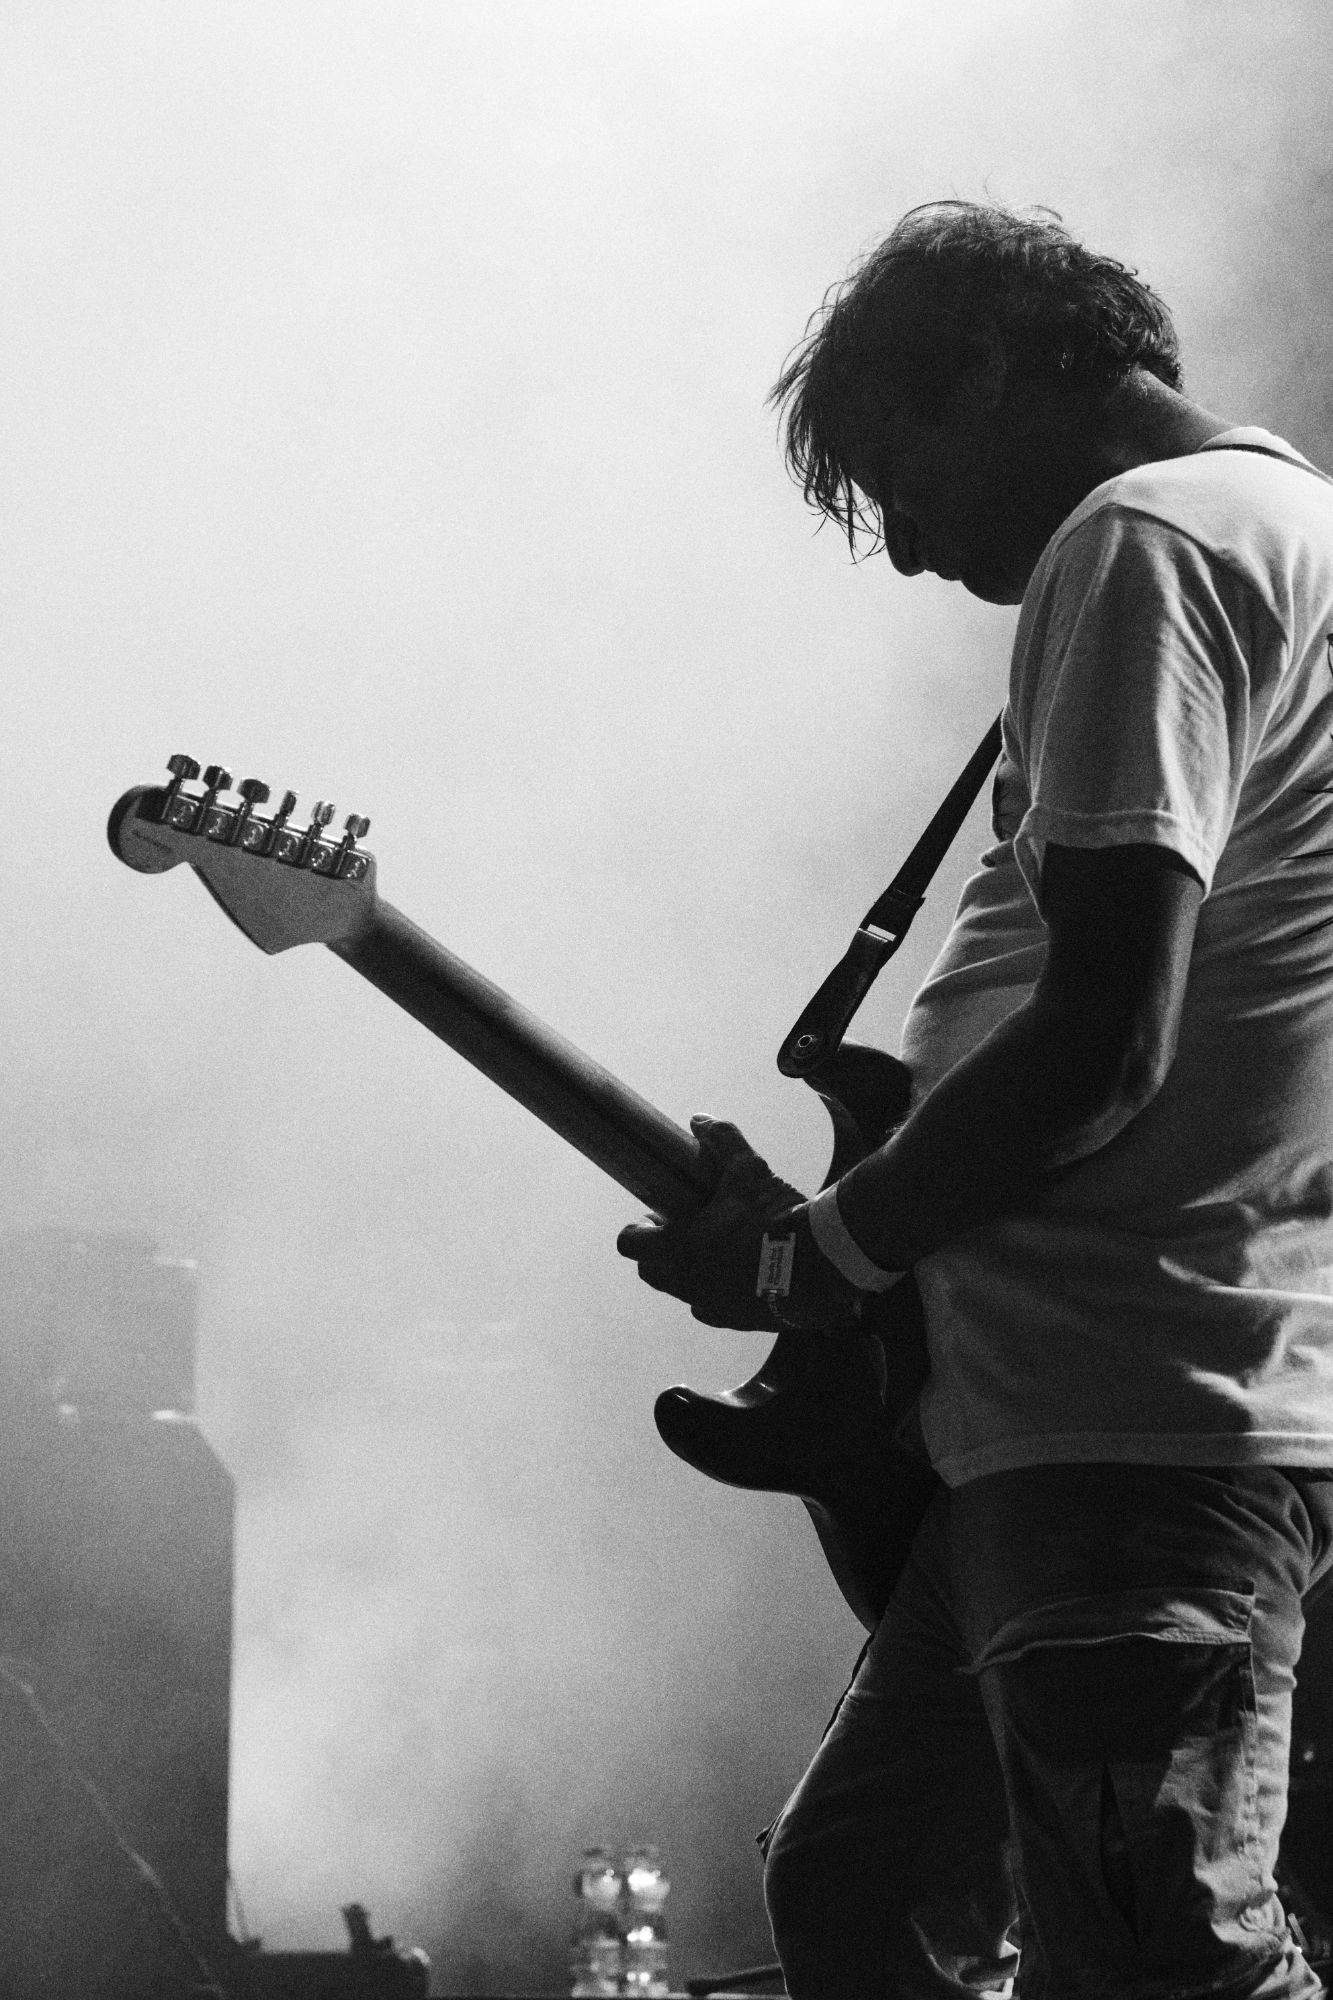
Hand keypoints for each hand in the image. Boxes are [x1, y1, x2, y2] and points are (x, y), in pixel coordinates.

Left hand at [616, 1116, 863, 1332]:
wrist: (821, 1265)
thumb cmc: (775, 1216)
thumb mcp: (749, 1169)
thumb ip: (722, 1141)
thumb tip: (700, 1120)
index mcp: (679, 1249)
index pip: (630, 1244)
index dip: (638, 1228)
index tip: (656, 1215)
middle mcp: (689, 1285)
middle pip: (651, 1273)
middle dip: (660, 1253)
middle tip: (686, 1230)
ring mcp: (714, 1308)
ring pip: (685, 1293)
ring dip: (692, 1273)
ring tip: (720, 1251)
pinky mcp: (742, 1322)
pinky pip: (718, 1310)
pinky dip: (723, 1292)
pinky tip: (749, 1272)